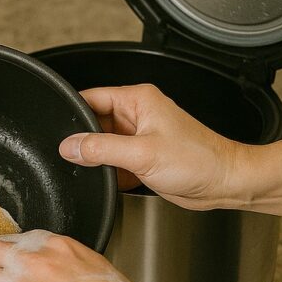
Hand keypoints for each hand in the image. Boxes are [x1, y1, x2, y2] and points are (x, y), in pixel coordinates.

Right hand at [60, 84, 244, 210]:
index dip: (72, 113)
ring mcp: (138, 138)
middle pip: (93, 123)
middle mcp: (136, 116)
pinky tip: (112, 180)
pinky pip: (113, 163)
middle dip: (83, 141)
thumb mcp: (143, 153)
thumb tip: (70, 146)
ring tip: (100, 169)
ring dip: (97, 159)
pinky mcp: (140, 159)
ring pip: (101, 145)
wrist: (224, 183)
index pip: (91, 97)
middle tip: (76, 157)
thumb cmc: (199, 160)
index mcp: (138, 100)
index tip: (58, 131)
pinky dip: (108, 173)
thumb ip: (102, 149)